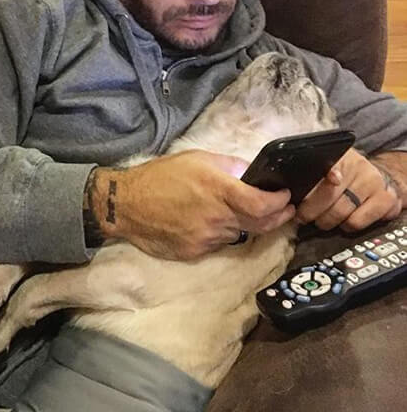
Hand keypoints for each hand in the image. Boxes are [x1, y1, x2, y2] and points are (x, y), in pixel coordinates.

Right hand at [88, 150, 294, 260]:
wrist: (126, 204)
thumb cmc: (159, 176)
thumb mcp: (195, 158)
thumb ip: (227, 165)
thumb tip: (251, 173)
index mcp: (218, 189)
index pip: (263, 204)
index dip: (281, 203)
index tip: (286, 197)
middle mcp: (217, 216)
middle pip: (261, 224)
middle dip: (276, 217)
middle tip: (281, 209)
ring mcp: (207, 238)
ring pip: (238, 234)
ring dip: (243, 224)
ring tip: (233, 211)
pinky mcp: (195, 252)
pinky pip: (217, 244)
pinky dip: (219, 233)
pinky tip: (205, 221)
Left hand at [296, 149, 402, 230]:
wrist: (375, 178)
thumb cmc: (342, 174)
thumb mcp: (325, 166)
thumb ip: (308, 172)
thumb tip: (285, 188)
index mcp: (337, 155)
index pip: (325, 166)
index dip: (322, 177)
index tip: (317, 186)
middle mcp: (356, 165)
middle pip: (328, 194)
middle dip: (309, 210)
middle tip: (301, 216)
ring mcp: (372, 182)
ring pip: (341, 211)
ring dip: (326, 220)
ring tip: (320, 220)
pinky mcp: (385, 199)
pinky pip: (357, 221)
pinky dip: (346, 225)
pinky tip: (342, 222)